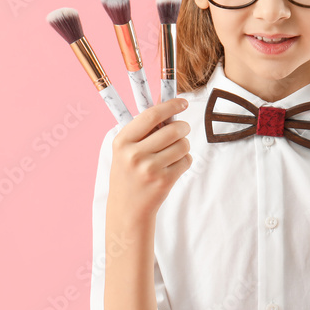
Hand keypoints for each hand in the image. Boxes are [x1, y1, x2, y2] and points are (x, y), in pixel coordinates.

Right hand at [107, 97, 191, 219]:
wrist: (127, 209)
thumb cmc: (128, 173)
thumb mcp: (126, 149)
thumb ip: (144, 127)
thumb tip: (166, 99)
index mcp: (122, 141)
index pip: (151, 115)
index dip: (170, 105)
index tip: (183, 102)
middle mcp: (134, 154)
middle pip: (173, 129)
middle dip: (183, 127)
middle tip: (182, 129)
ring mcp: (150, 169)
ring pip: (183, 145)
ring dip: (183, 145)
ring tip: (173, 152)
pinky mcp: (164, 181)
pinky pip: (186, 160)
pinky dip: (184, 161)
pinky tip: (172, 167)